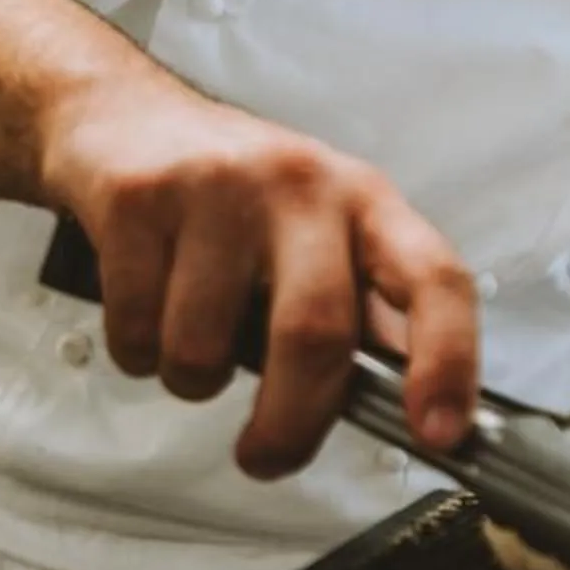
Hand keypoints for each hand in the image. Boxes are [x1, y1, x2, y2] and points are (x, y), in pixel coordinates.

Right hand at [41, 58, 477, 481]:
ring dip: (192, 379)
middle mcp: (302, 184)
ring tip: (191, 337)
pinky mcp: (140, 199)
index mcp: (366, 202)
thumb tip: (415, 411)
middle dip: (289, 425)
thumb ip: (365, 313)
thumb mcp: (321, 233)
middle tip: (266, 455)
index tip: (438, 433)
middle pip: (315, 334)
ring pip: (205, 348)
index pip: (435, 278)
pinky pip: (137, 332)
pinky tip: (147, 306)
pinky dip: (137, 353)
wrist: (121, 113)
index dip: (448, 361)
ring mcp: (218, 186)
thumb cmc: (236, 195)